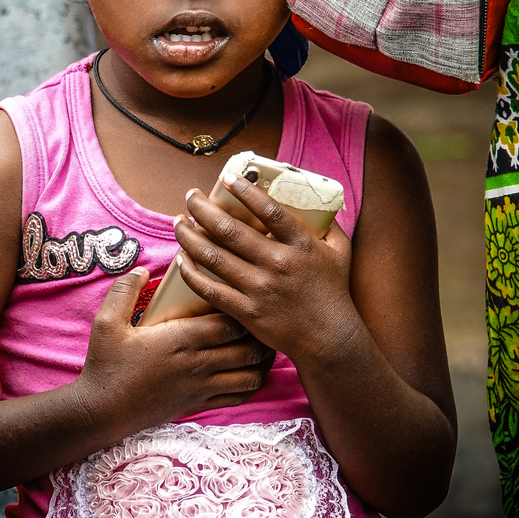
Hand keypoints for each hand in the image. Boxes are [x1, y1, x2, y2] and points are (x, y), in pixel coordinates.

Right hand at [71, 267, 274, 440]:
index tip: (248, 295)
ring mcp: (201, 387)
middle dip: (263, 333)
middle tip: (265, 316)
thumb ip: (124, 290)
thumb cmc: (105, 364)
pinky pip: (239, 397)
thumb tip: (143, 270)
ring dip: (263, 360)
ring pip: (251, 375)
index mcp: (181, 339)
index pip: (231, 323)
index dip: (246, 310)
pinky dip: (253, 384)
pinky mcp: (198, 405)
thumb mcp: (106, 322)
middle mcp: (198, 364)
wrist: (101, 411)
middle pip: (249, 348)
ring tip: (265, 343)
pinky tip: (252, 371)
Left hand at [173, 172, 358, 362]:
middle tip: (191, 196)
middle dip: (203, 209)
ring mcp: (260, 289)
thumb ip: (328, 224)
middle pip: (229, 230)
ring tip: (179, 223)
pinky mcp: (247, 311)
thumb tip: (317, 198)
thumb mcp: (339, 251)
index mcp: (301, 244)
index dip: (245, 191)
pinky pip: (210, 290)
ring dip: (189, 237)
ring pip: (213, 257)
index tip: (226, 178)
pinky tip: (181, 259)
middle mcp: (278, 264)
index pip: (269, 210)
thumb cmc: (333, 291)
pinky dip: (191, 273)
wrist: (329, 339)